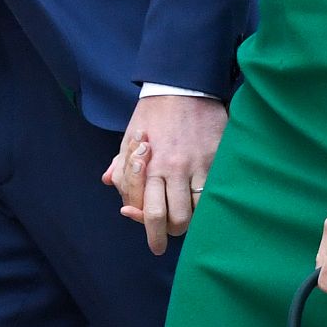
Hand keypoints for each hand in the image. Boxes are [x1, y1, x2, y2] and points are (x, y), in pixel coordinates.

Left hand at [102, 95, 225, 254]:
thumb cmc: (154, 112)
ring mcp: (199, 164)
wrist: (183, 85)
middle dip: (168, 235)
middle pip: (175, 219)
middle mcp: (175, 168)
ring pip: (198, 211)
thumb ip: (122, 163)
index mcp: (151, 165)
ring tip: (185, 221)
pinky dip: (208, 204)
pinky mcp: (217, 158)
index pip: (149, 212)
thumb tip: (109, 182)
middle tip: (166, 240)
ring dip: (190, 221)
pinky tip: (202, 204)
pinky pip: (214, 192)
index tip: (154, 241)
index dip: (149, 230)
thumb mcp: (130, 135)